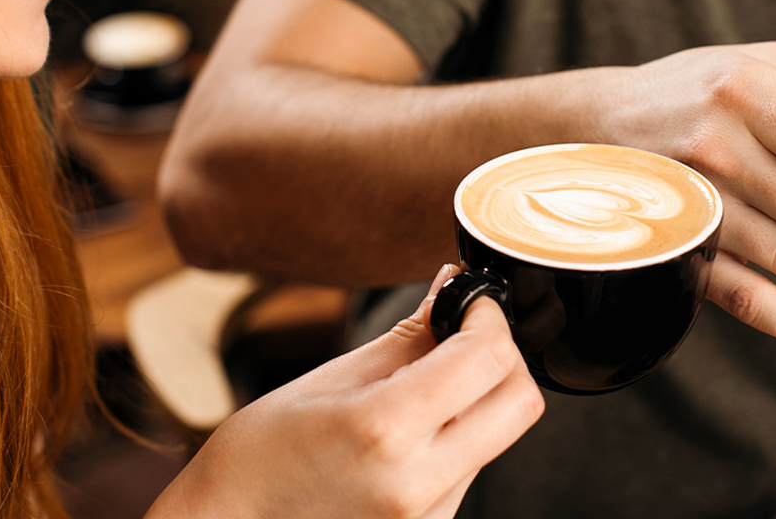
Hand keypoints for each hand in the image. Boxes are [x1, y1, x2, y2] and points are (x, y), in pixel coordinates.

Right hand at [148, 265, 543, 518]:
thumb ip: (407, 337)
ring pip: (499, 437)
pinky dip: (459, 434)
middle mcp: (419, 484)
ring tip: (423, 384)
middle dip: (502, 355)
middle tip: (464, 331)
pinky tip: (414, 427)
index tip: (473, 299)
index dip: (489, 316)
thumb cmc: (256, 460)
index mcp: (386, 431)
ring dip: (479, 397)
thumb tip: (452, 291)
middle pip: (520, 404)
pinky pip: (470, 469)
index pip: (487, 361)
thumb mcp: (328, 381)